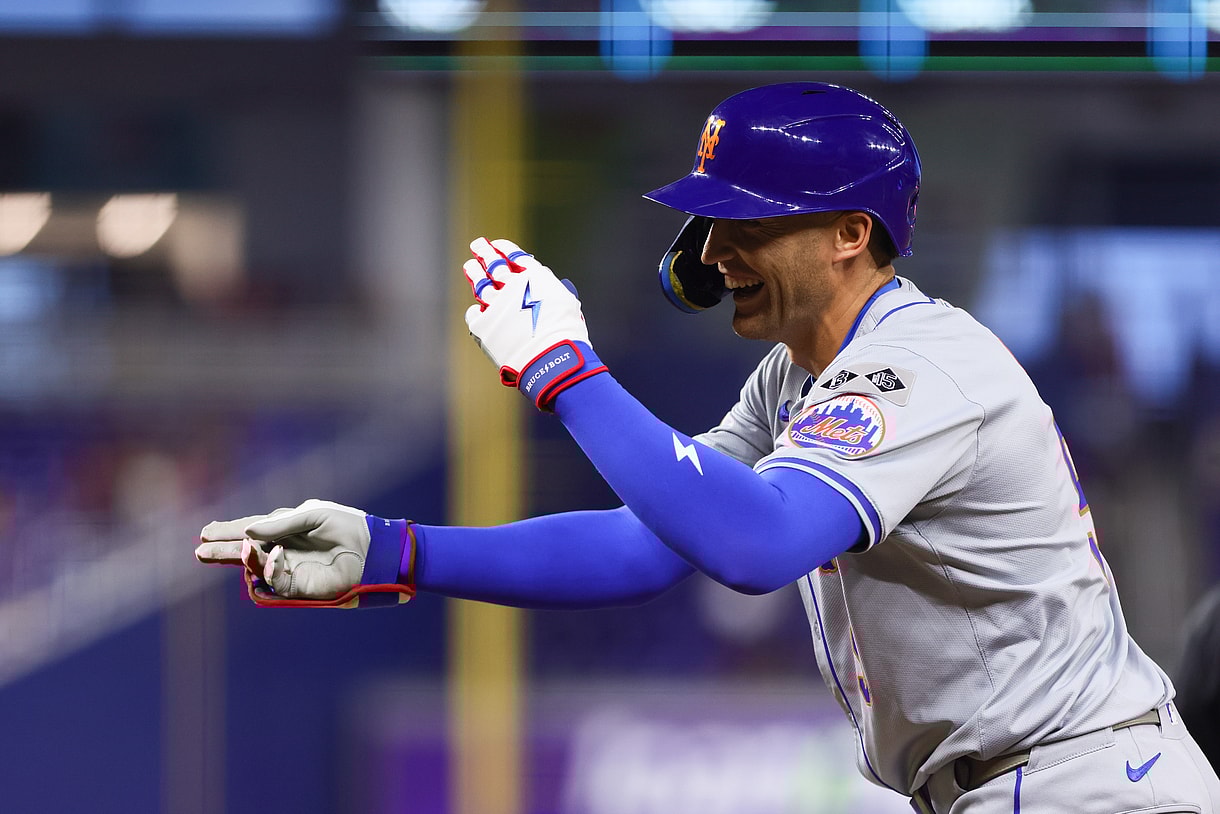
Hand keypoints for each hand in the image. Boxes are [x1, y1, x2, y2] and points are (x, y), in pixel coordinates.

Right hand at [195, 499, 414, 607]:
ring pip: (255, 570)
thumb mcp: (312, 515)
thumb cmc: (346, 526)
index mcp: (285, 529)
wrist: (373, 548)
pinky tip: (273, 556)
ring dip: (243, 561)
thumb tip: (248, 532)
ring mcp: (289, 569)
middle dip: (222, 551)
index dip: (228, 531)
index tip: (206, 531)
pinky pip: (275, 582)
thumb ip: (280, 523)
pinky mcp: (299, 587)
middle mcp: (283, 549)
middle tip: (200, 551)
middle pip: (245, 552)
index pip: (251, 530)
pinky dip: (270, 570)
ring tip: (234, 550)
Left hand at [463, 237, 606, 409]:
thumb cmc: (567, 335)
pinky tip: (475, 309)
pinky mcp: (482, 325)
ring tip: (470, 266)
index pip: (516, 256)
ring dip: (474, 273)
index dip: (505, 249)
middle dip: (485, 252)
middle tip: (477, 245)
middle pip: (494, 264)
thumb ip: (554, 292)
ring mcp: (494, 305)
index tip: (497, 244)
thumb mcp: (569, 305)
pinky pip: (474, 314)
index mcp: (535, 278)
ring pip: (480, 284)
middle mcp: (512, 287)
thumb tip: (554, 287)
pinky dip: (475, 311)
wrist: (551, 360)